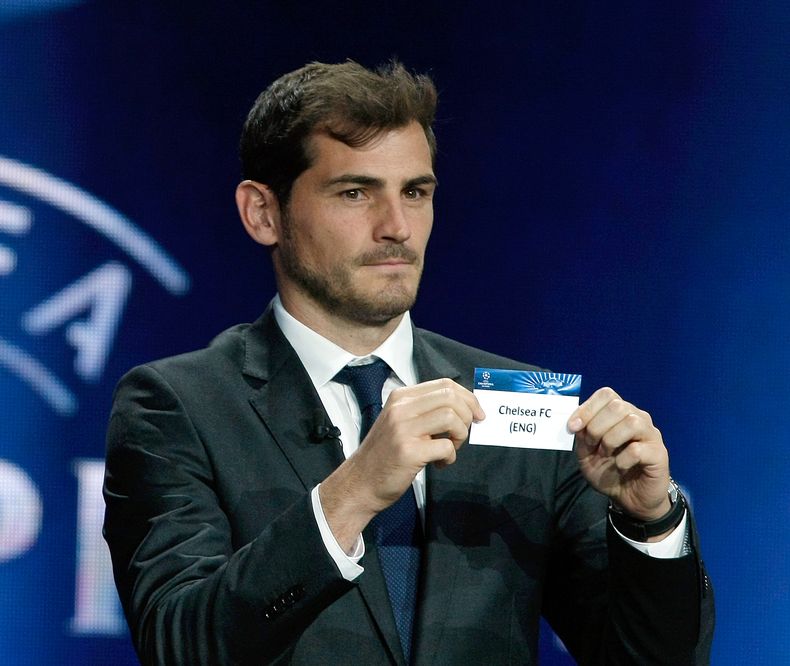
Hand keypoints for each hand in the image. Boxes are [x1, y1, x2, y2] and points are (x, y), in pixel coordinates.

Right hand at [320, 378, 483, 550]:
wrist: (360, 482)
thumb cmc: (385, 454)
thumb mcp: (400, 422)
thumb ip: (425, 411)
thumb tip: (465, 407)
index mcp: (400, 397)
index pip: (444, 384)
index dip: (468, 397)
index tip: (477, 413)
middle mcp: (401, 409)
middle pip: (450, 397)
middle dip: (468, 415)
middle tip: (463, 434)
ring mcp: (403, 429)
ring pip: (451, 417)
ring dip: (460, 435)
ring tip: (450, 448)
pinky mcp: (409, 452)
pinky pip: (446, 446)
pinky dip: (451, 456)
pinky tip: (439, 463)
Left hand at [568, 387, 670, 521]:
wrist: (630, 499)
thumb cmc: (609, 472)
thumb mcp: (587, 454)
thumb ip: (582, 436)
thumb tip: (576, 422)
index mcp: (620, 414)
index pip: (606, 394)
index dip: (587, 408)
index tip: (573, 427)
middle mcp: (638, 418)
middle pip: (617, 406)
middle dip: (597, 426)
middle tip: (593, 445)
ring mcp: (651, 435)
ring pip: (631, 422)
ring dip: (610, 440)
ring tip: (607, 455)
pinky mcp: (659, 454)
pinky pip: (638, 449)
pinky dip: (623, 459)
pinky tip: (621, 467)